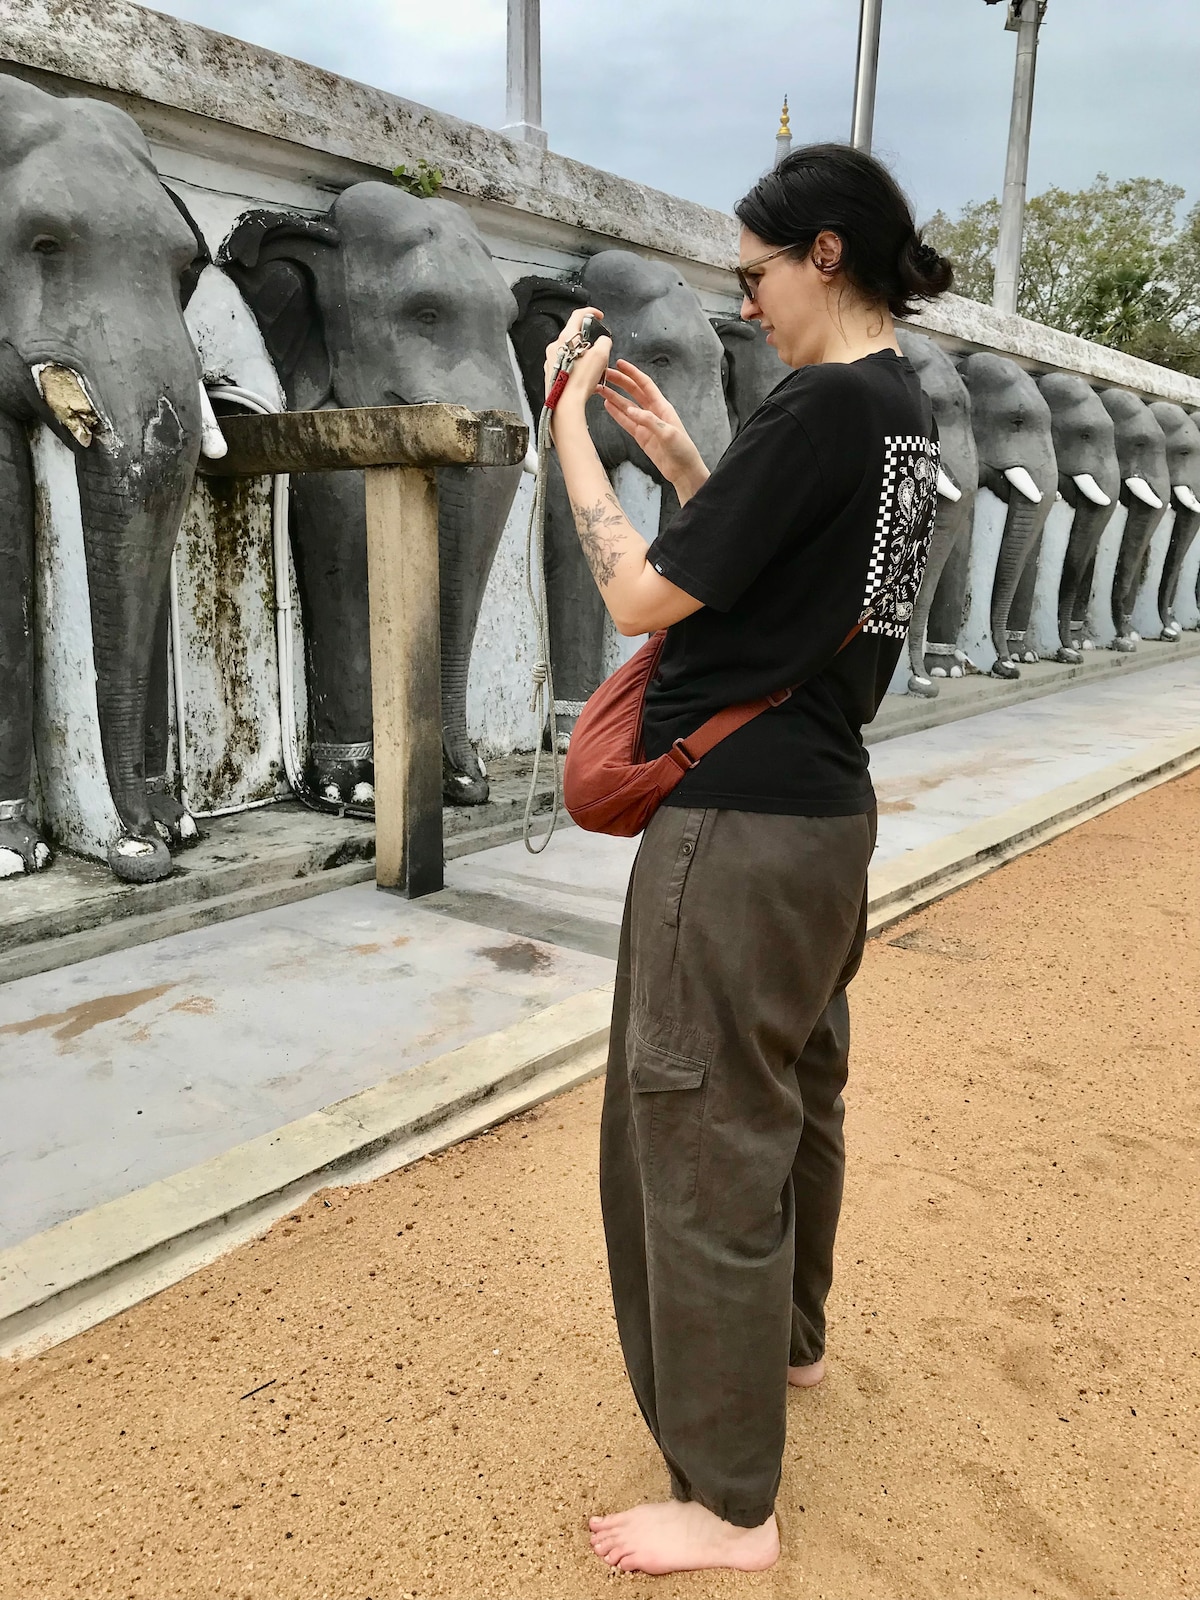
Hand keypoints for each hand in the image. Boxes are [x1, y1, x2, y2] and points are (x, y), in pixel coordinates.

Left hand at [543, 306, 612, 408]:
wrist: (565, 406)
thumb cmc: (579, 382)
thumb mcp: (601, 356)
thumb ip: (604, 342)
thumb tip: (603, 341)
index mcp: (565, 337)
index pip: (578, 315)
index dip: (591, 312)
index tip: (599, 316)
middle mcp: (554, 346)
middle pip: (574, 336)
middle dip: (589, 341)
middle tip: (600, 351)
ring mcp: (550, 360)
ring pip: (570, 352)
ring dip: (583, 356)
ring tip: (593, 369)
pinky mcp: (550, 374)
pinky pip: (565, 365)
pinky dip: (576, 368)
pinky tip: (584, 379)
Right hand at [597, 360, 708, 497]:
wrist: (683, 471)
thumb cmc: (682, 450)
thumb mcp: (668, 433)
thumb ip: (649, 421)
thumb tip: (630, 411)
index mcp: (662, 407)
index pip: (644, 385)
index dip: (632, 373)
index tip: (620, 364)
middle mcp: (653, 412)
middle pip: (633, 392)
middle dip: (620, 382)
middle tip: (605, 374)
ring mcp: (646, 424)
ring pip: (627, 406)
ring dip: (614, 397)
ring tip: (600, 389)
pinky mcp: (641, 436)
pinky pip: (626, 422)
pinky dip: (616, 414)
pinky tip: (607, 405)